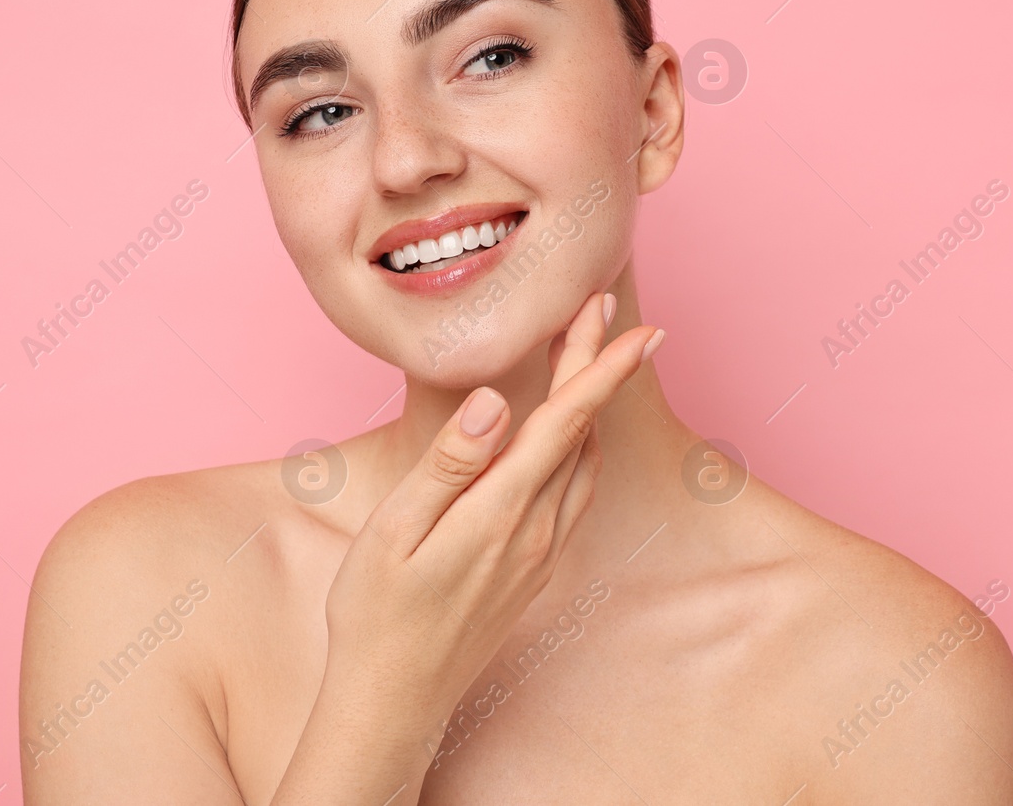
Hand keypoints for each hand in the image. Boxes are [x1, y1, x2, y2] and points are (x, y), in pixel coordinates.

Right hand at [319, 291, 662, 733]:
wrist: (394, 702)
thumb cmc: (377, 614)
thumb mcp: (395, 532)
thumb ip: (450, 464)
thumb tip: (496, 400)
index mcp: (500, 512)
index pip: (565, 423)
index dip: (602, 369)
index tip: (635, 325)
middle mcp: (535, 531)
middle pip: (580, 432)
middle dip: (597, 367)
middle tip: (606, 309)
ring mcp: (540, 554)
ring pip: (584, 464)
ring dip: (590, 407)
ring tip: (584, 356)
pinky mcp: (534, 570)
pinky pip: (573, 495)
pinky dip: (578, 448)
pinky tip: (564, 436)